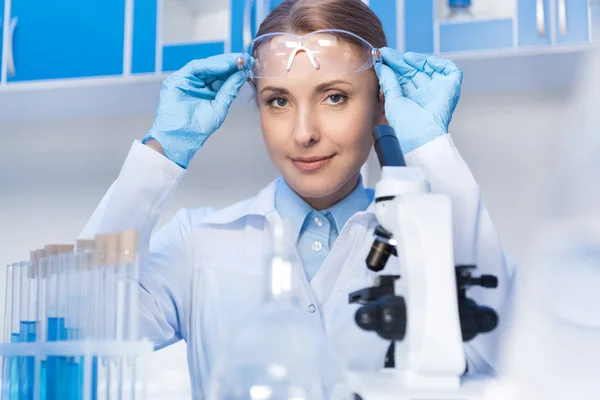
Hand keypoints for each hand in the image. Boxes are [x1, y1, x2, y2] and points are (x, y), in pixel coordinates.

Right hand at [143, 53, 251, 167]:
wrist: (181, 138)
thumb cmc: (199, 128)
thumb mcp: (219, 107)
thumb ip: (229, 90)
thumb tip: (242, 75)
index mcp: (209, 93)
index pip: (223, 77)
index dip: (236, 71)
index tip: (250, 64)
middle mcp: (198, 85)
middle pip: (216, 70)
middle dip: (231, 64)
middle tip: (246, 59)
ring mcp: (187, 81)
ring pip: (206, 66)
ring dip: (223, 63)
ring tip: (237, 62)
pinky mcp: (177, 79)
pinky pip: (195, 67)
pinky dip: (209, 65)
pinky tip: (224, 66)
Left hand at [374, 48, 462, 153]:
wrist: (420, 134)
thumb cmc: (405, 125)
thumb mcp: (392, 99)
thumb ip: (388, 81)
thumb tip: (381, 65)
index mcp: (411, 99)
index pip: (402, 77)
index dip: (393, 67)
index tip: (381, 57)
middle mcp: (424, 94)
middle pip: (413, 71)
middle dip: (400, 62)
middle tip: (386, 54)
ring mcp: (438, 90)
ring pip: (427, 68)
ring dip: (415, 60)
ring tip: (402, 57)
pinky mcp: (451, 87)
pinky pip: (448, 69)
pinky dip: (438, 62)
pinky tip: (423, 61)